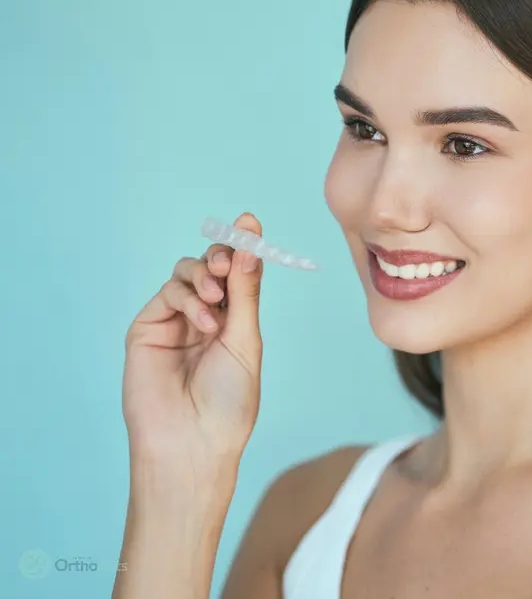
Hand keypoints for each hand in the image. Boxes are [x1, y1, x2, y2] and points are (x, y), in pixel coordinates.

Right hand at [122, 212, 264, 474]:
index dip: (243, 248)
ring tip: (217, 303)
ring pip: (187, 273)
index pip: (239, 273)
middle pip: (212, 265)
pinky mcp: (148, 328)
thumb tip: (250, 239)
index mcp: (235, 321)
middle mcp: (206, 317)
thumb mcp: (245, 339)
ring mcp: (175, 322)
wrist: (193, 441)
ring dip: (205, 276)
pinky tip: (204, 323)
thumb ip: (244, 290)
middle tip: (229, 263)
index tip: (250, 223)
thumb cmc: (228, 400)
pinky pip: (169, 293)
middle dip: (222, 256)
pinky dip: (189, 298)